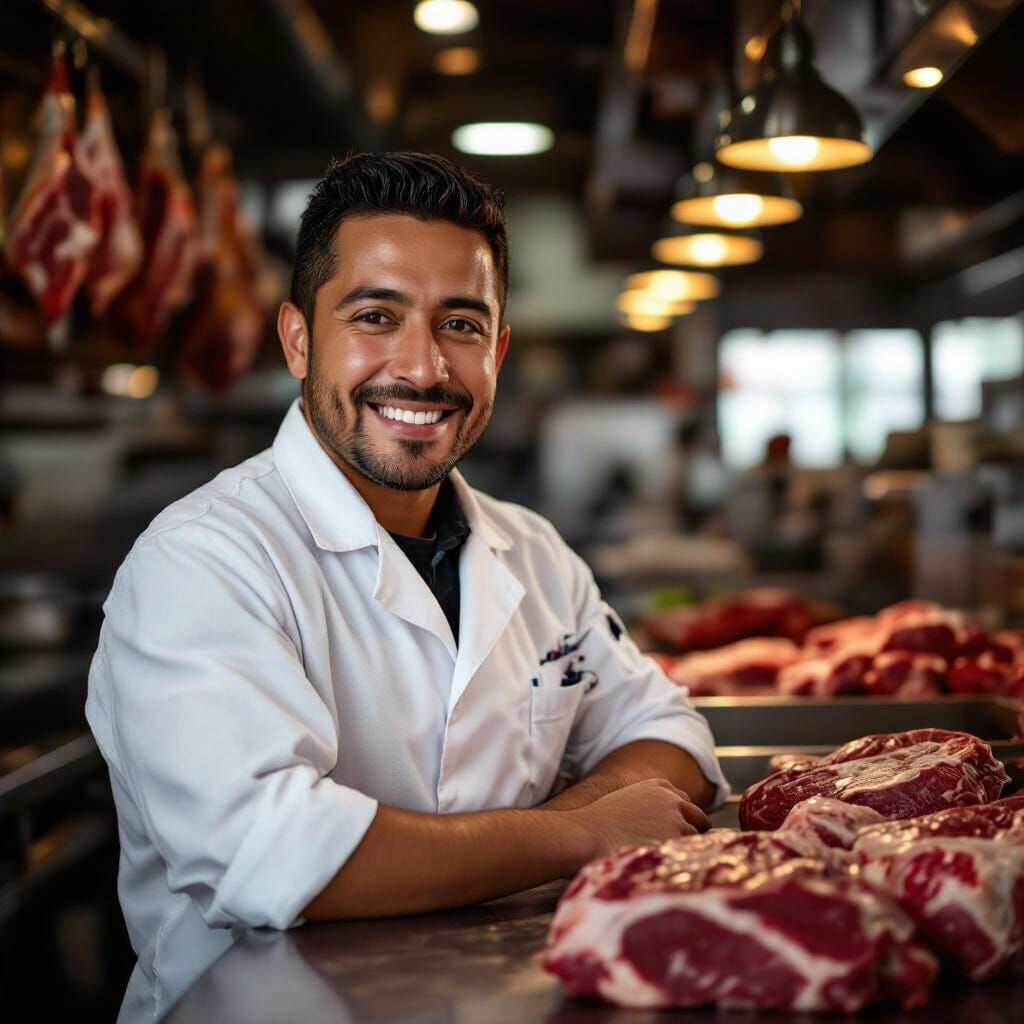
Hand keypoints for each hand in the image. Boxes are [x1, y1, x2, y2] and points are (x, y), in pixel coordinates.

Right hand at [571, 778, 710, 861]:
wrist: (587, 834)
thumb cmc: (600, 823)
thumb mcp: (628, 801)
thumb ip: (650, 806)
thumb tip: (662, 824)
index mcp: (659, 786)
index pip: (685, 802)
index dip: (680, 819)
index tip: (671, 832)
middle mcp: (672, 798)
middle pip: (697, 817)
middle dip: (690, 832)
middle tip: (675, 850)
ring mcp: (676, 818)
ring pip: (695, 837)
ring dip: (684, 848)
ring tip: (663, 860)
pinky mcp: (675, 839)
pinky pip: (689, 853)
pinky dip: (680, 861)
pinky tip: (662, 865)